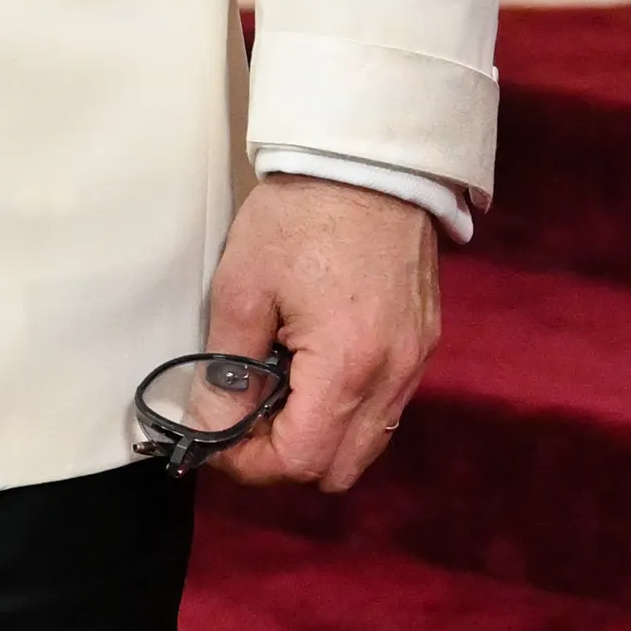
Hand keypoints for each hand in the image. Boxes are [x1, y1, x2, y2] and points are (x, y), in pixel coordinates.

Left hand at [200, 174, 439, 494]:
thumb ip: (226, 372)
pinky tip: (311, 369)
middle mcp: (393, 376)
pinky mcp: (422, 343)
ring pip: (366, 444)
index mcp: (348, 365)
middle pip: (338, 469)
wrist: (366, 161)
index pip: (300, 460)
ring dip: (317, 436)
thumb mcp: (242, 289)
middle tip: (244, 421)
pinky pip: (385, 408)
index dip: (250, 464)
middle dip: (284, 458)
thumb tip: (208, 428)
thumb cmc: (301, 215)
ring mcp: (414, 362)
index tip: (217, 440)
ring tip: (277, 391)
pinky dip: (346, 410)